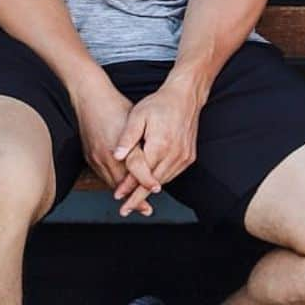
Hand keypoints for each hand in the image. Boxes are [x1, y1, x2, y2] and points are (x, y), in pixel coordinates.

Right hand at [72, 80, 160, 216]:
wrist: (91, 98)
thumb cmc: (116, 106)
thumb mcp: (135, 120)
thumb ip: (141, 141)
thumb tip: (154, 157)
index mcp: (119, 146)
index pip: (134, 171)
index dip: (146, 181)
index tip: (155, 190)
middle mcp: (104, 156)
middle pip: (121, 184)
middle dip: (134, 197)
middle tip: (146, 209)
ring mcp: (95, 158)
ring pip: (111, 182)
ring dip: (124, 193)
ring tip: (136, 203)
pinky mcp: (90, 157)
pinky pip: (104, 176)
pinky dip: (115, 184)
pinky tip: (123, 187)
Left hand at [111, 78, 202, 216]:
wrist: (186, 96)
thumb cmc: (160, 103)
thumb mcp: (138, 115)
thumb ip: (127, 138)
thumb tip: (115, 156)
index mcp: (160, 144)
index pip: (141, 174)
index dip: (128, 187)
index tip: (117, 197)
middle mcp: (175, 153)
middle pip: (153, 182)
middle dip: (138, 196)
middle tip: (125, 208)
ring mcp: (184, 156)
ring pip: (164, 180)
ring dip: (149, 190)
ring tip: (135, 199)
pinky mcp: (189, 156)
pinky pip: (172, 173)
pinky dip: (160, 179)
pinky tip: (151, 182)